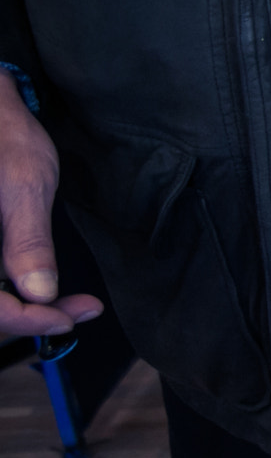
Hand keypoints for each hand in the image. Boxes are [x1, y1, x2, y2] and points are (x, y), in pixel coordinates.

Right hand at [0, 78, 100, 336]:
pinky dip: (15, 297)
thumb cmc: (6, 138)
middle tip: (77, 312)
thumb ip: (26, 241)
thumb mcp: (23, 186)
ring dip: (21, 313)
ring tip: (68, 307)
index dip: (23, 319)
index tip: (67, 317)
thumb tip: (40, 294)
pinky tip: (47, 296)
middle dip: (26, 319)